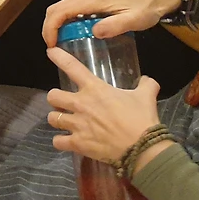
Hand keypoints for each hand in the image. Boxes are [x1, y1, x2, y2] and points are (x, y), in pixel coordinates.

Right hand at [42, 0, 182, 45]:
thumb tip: (94, 32)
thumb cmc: (146, 8)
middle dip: (49, 28)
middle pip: (56, 8)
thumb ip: (115, 26)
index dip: (51, 28)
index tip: (52, 46)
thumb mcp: (134, 20)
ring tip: (61, 44)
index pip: (61, 11)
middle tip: (54, 48)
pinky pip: (71, 8)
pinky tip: (74, 35)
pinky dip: (65, 21)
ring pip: (61, 8)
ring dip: (56, 25)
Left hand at [45, 47, 160, 163]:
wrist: (142, 148)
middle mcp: (80, 104)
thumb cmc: (141, 119)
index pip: (72, 67)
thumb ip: (146, 85)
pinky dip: (60, 142)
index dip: (58, 57)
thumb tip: (148, 80)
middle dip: (56, 99)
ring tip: (64, 122)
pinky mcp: (77, 143)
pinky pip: (57, 142)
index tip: (50, 51)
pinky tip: (66, 141)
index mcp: (95, 89)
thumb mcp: (146, 96)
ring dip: (57, 119)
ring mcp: (77, 125)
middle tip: (64, 103)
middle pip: (52, 96)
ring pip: (52, 118)